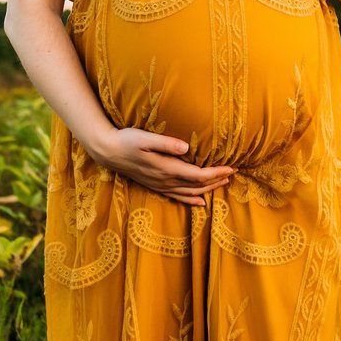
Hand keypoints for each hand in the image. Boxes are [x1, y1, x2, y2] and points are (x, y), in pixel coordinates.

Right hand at [92, 127, 233, 205]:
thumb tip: (187, 147)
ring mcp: (160, 185)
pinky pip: (178, 197)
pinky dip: (191, 200)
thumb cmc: (126, 141)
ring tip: (223, 183)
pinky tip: (200, 202)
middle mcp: (165, 180)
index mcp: (166, 168)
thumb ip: (166, 143)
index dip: (216, 173)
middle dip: (216, 181)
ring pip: (190, 193)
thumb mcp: (144, 138)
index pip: (198, 175)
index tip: (231, 168)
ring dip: (208, 189)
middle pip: (197, 186)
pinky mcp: (156, 186)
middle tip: (232, 174)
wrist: (108, 152)